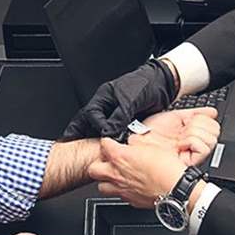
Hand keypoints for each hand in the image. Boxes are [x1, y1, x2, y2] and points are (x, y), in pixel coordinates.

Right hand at [62, 59, 176, 139]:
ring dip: (95, 138)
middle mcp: (108, 106)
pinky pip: (115, 132)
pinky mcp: (126, 121)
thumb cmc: (147, 84)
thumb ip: (120, 115)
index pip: (92, 114)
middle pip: (89, 121)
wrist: (164, 84)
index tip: (103, 135)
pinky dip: (112, 140)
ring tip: (85, 150)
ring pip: (101, 128)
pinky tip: (109, 148)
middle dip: (78, 131)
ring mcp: (116, 114)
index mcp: (105, 97)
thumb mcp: (131, 99)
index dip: (96, 125)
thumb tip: (108, 131)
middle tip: (69, 142)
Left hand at [88, 138, 186, 207]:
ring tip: (115, 176)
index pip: (103, 145)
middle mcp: (116, 174)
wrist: (176, 188)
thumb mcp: (152, 146)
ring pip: (101, 187)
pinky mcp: (130, 201)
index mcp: (120, 157)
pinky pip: (118, 196)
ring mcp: (122, 189)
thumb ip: (137, 143)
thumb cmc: (166, 167)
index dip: (107, 142)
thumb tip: (133, 142)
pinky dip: (121, 191)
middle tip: (107, 161)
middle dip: (98, 164)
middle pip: (93, 169)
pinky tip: (129, 187)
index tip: (111, 142)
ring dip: (106, 181)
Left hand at [140, 107, 219, 164]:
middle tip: (182, 130)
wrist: (140, 142)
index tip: (188, 120)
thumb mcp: (174, 116)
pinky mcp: (192, 162)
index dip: (202, 118)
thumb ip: (195, 113)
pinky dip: (191, 141)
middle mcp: (195, 143)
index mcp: (192, 132)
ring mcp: (194, 153)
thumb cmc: (151, 133)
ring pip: (211, 137)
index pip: (213, 123)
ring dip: (193, 133)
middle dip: (197, 124)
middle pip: (216, 129)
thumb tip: (213, 112)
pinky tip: (181, 144)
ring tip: (180, 138)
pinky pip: (204, 147)